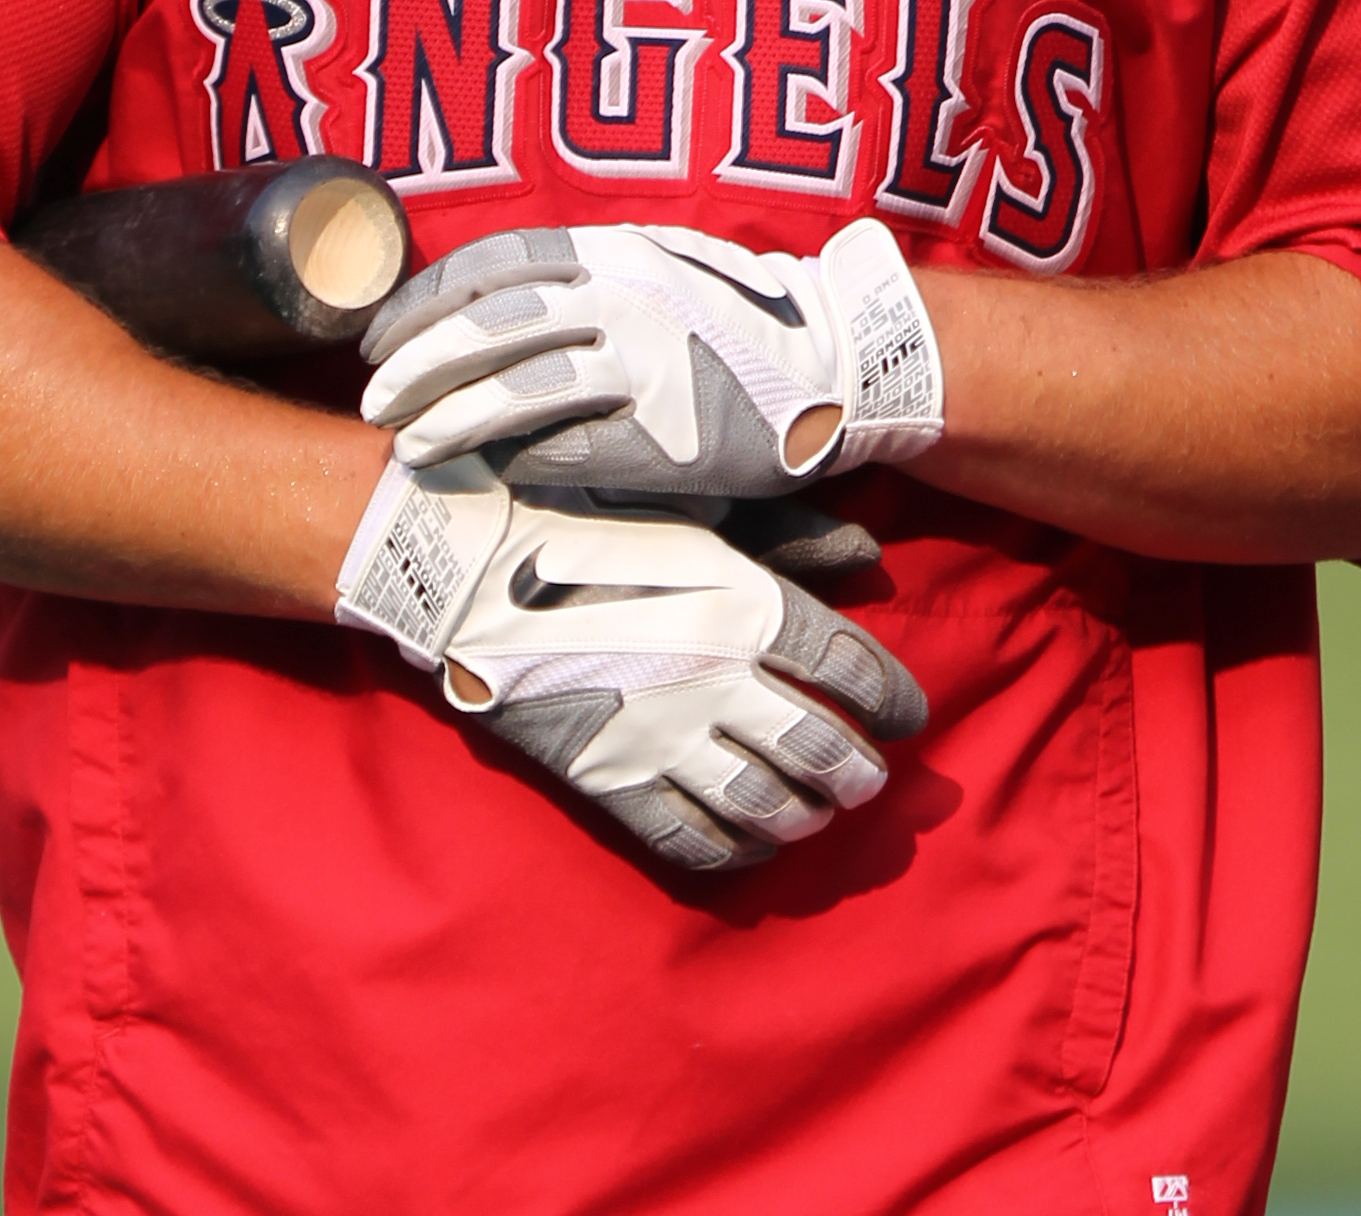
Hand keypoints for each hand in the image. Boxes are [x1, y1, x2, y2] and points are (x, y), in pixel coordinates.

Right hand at [334, 456, 926, 870]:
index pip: (855, 673)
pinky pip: (696, 843)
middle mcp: (717, 678)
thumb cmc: (574, 513)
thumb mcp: (685, 505)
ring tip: (813, 810)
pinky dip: (737, 854)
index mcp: (741, 601)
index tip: (905, 715)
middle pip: (826, 753)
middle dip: (858, 771)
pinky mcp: (610, 781)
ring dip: (807, 816)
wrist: (456, 560)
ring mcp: (663, 737)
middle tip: (864, 773)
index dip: (893, 701)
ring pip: (770, 809)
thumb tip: (869, 553)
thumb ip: (784, 535)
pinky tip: (748, 842)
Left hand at [359, 217, 942, 498]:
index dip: (420, 303)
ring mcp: (642, 362)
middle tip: (373, 401)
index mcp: (607, 250)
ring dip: (452, 422)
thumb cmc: (726, 321)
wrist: (832, 364)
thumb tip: (476, 311)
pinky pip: (570, 448)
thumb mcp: (649, 268)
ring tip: (409, 447)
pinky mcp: (666, 431)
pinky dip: (521, 461)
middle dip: (416, 367)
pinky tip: (492, 473)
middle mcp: (617, 295)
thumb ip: (575, 281)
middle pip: (484, 328)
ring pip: (516, 392)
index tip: (376, 338)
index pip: (484, 266)